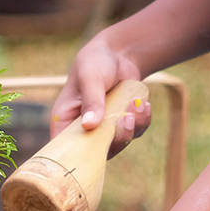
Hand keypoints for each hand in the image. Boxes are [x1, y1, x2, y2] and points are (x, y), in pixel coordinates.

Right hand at [52, 29, 151, 156]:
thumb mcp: (90, 77)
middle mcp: (83, 130)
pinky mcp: (122, 125)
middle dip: (116, 138)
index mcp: (66, 121)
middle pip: (97, 152)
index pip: (65, 149)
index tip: (97, 148)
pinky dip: (142, 120)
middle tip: (127, 117)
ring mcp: (104, 129)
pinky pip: (135, 132)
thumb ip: (91, 101)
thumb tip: (90, 125)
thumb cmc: (95, 62)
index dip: (77, 156)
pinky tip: (143, 103)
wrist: (118, 54)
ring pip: (119, 144)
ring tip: (138, 104)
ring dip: (134, 127)